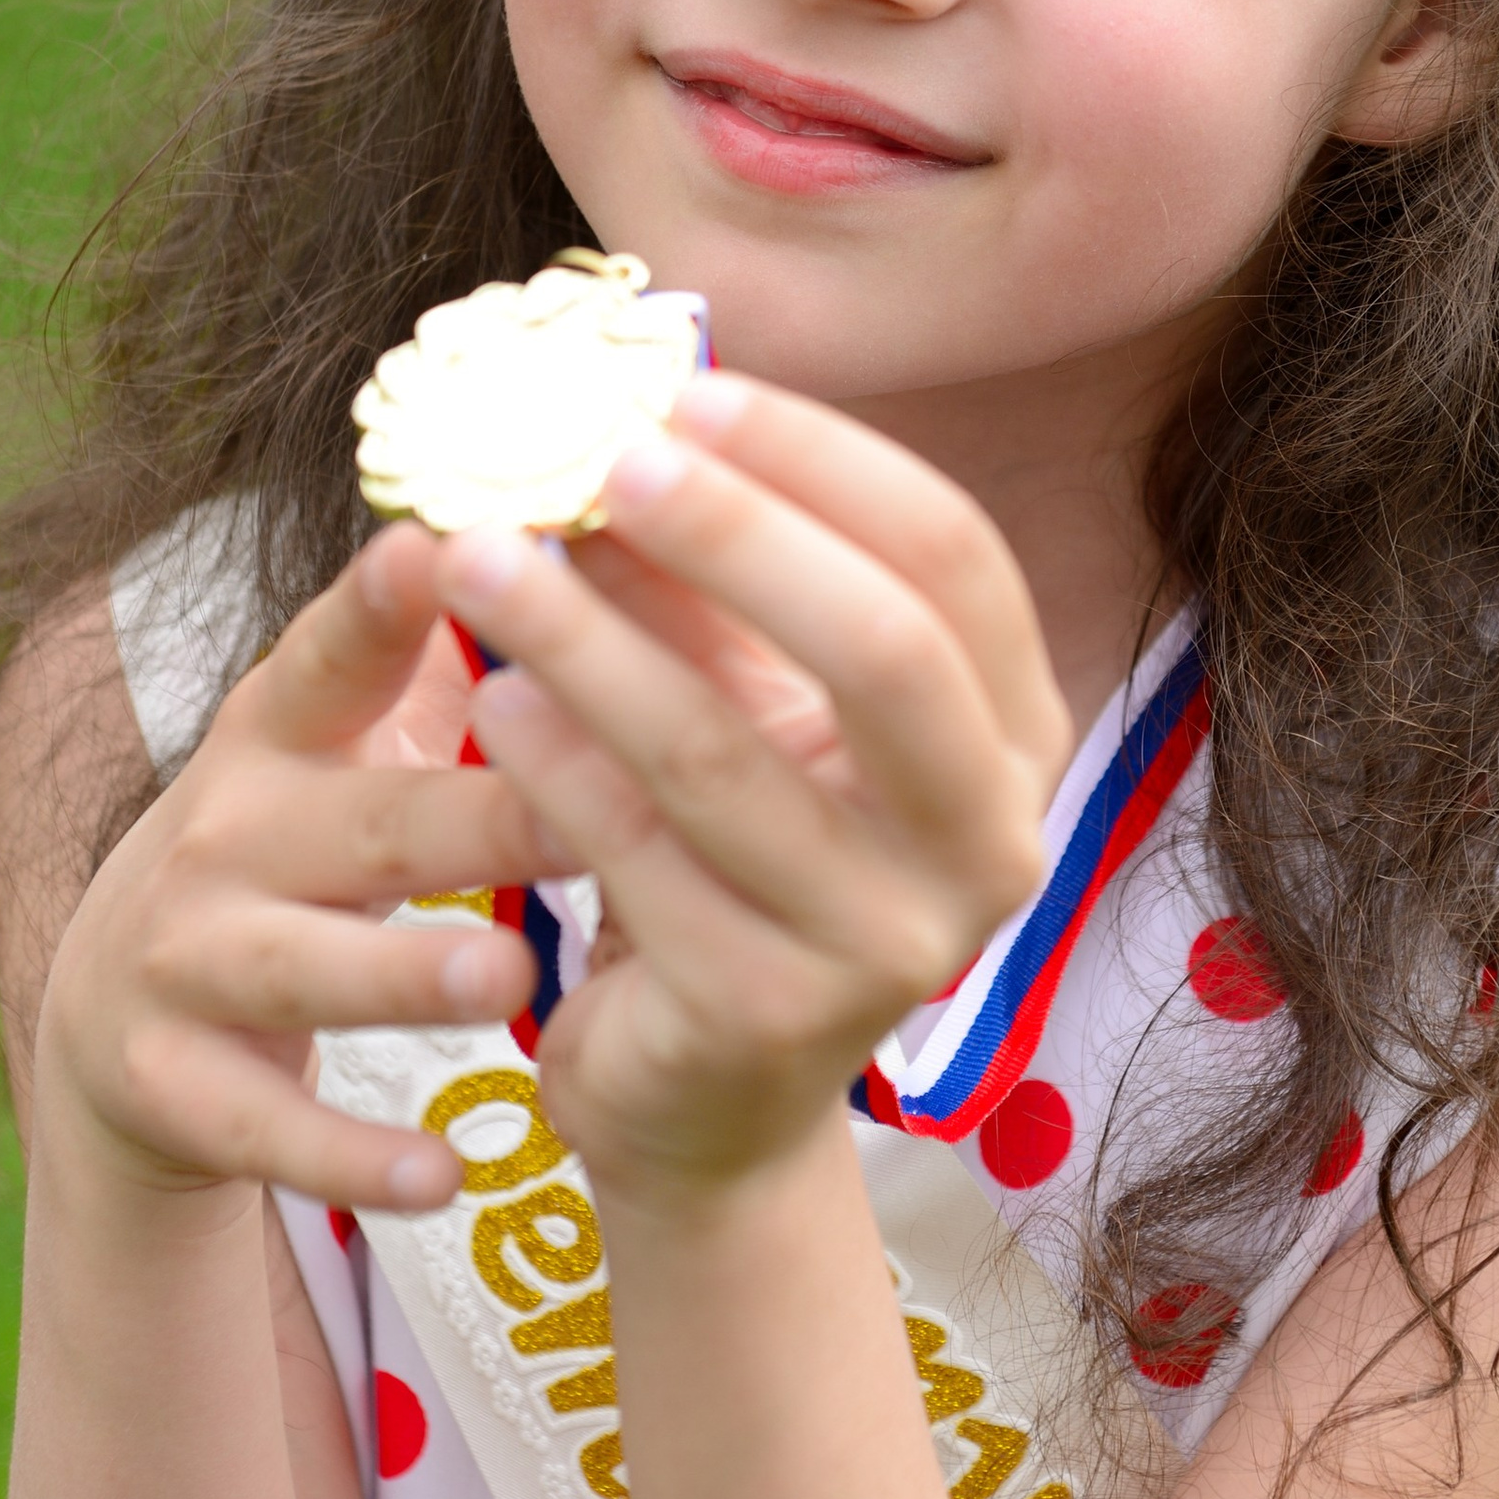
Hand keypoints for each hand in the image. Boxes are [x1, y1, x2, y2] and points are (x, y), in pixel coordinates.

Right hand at [33, 526, 558, 1213]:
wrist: (117, 1018)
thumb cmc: (292, 850)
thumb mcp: (336, 751)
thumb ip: (441, 662)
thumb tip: (604, 545)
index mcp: (277, 736)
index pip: (331, 660)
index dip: (376, 609)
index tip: (436, 551)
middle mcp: (221, 834)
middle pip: (360, 826)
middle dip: (472, 821)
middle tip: (584, 818)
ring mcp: (183, 962)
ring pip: (304, 970)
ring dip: (405, 975)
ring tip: (508, 973)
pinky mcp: (170, 1085)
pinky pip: (270, 1129)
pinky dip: (354, 1157)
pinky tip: (445, 1176)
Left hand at [430, 380, 1072, 1200]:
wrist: (709, 1106)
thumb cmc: (739, 865)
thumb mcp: (756, 711)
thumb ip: (712, 589)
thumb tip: (611, 422)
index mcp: (1016, 738)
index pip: (952, 558)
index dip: (823, 462)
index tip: (686, 392)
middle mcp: (989, 844)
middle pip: (886, 648)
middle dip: (734, 535)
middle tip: (598, 459)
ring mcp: (889, 945)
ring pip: (725, 756)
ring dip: (590, 640)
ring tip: (482, 560)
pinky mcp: (769, 1018)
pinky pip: (639, 860)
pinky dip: (554, 768)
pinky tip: (488, 701)